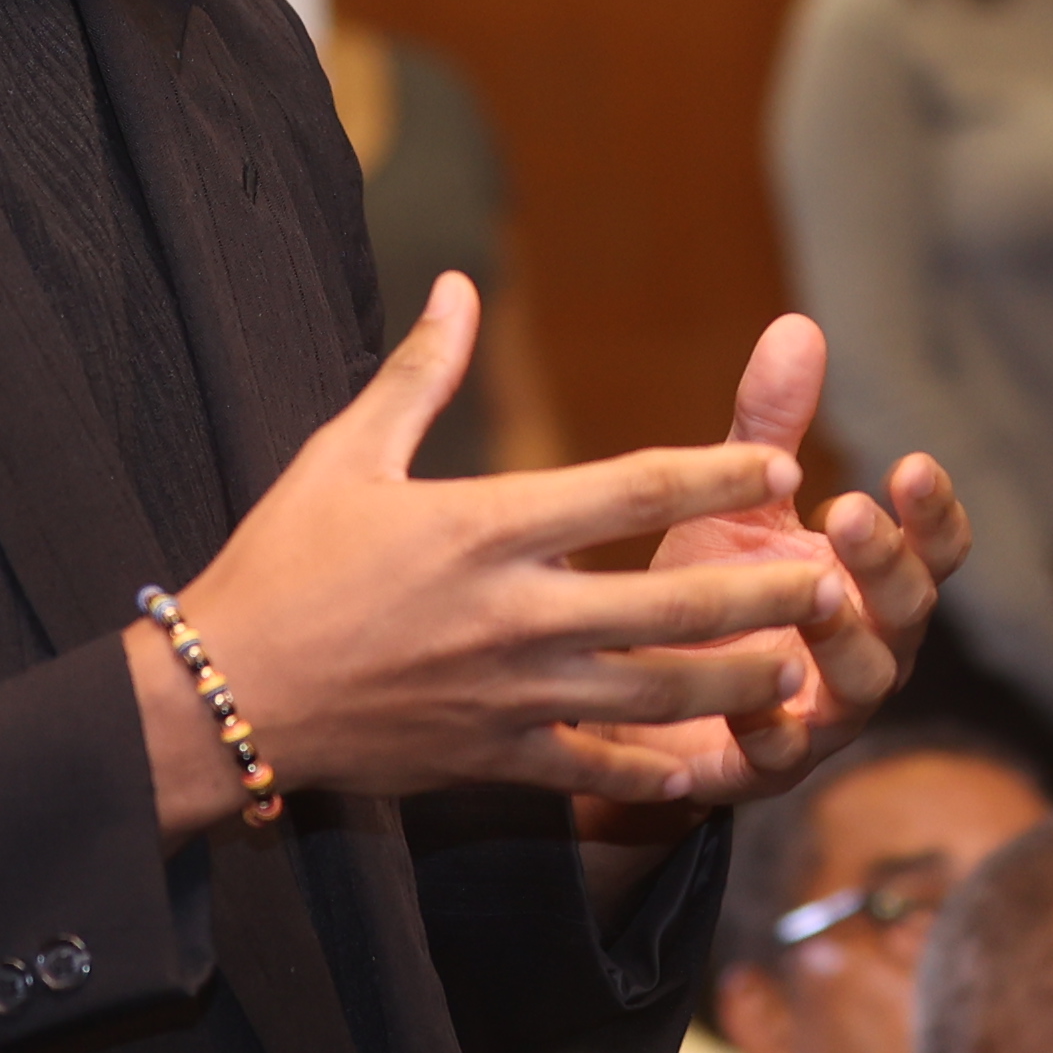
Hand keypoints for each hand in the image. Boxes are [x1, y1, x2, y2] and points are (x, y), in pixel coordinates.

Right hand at [159, 278, 842, 837]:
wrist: (221, 697)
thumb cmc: (280, 564)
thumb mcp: (342, 456)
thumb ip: (418, 375)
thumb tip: (459, 284)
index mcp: (482, 528)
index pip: (629, 492)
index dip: (714, 476)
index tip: (776, 464)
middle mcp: (510, 615)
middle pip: (669, 603)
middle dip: (762, 594)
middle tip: (832, 579)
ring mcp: (507, 695)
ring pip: (653, 693)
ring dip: (735, 681)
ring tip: (798, 667)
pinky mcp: (491, 759)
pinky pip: (593, 769)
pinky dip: (654, 768)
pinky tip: (709, 765)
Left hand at [597, 313, 972, 810]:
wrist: (637, 704)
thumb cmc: (707, 594)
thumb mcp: (737, 505)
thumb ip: (772, 427)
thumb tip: (798, 326)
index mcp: (870, 582)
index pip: (933, 550)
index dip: (934, 514)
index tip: (912, 466)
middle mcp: (867, 648)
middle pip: (907, 610)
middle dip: (886, 563)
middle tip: (850, 515)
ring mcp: (824, 713)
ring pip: (861, 684)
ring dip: (842, 641)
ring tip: (816, 596)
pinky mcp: (764, 767)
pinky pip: (779, 756)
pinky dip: (768, 732)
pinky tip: (748, 702)